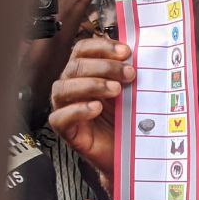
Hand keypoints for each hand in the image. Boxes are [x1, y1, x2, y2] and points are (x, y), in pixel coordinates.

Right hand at [48, 38, 134, 175]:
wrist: (131, 153)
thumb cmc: (128, 120)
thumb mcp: (131, 92)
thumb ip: (129, 73)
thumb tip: (138, 55)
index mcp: (85, 73)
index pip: (83, 50)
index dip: (102, 46)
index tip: (126, 51)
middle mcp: (72, 86)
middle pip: (75, 66)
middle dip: (104, 66)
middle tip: (129, 74)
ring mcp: (65, 107)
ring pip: (63, 88)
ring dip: (92, 85)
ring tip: (116, 90)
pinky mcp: (65, 130)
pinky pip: (60, 117)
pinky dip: (78, 110)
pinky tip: (96, 108)